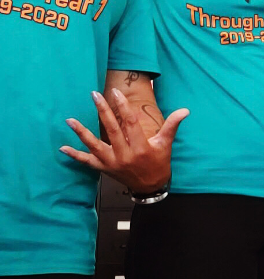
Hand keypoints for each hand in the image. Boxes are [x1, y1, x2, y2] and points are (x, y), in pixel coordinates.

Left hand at [60, 89, 188, 192]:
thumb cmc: (159, 162)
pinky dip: (75, 155)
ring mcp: (112, 163)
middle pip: (111, 130)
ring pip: (94, 146)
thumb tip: (185, 110)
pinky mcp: (104, 169)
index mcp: (141, 147)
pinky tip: (63, 147)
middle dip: (102, 111)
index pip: (130, 123)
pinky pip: (87, 162)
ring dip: (81, 133)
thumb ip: (172, 125)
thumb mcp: (166, 144)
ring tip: (70, 120)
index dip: (123, 106)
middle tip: (94, 96)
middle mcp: (124, 155)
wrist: (150, 186)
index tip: (115, 93)